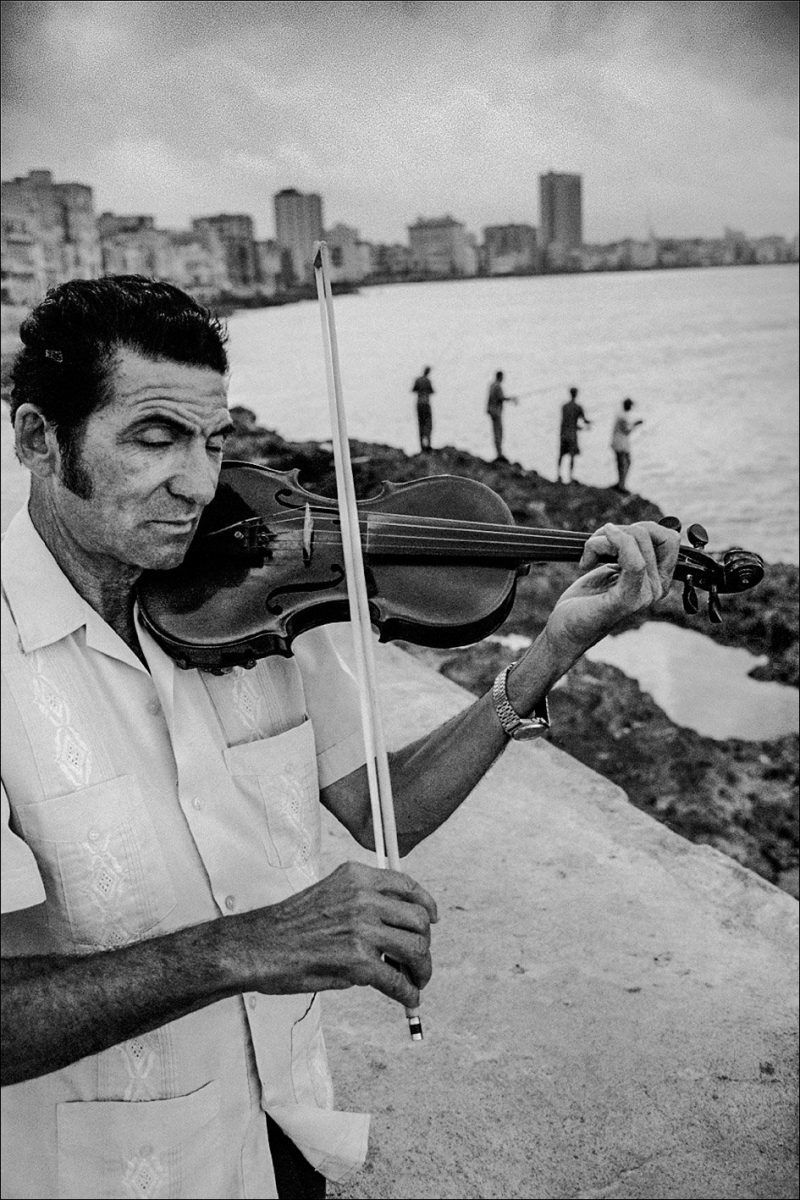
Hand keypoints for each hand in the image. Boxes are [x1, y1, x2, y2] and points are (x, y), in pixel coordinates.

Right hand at [232, 862, 437, 1009]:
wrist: (258, 946)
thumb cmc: (290, 924)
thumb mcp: (330, 894)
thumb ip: (363, 903)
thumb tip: (397, 931)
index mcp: (357, 877)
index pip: (407, 885)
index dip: (426, 904)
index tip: (433, 919)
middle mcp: (363, 898)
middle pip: (418, 920)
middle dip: (425, 944)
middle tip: (420, 962)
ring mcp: (362, 929)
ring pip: (416, 949)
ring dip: (422, 970)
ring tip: (416, 981)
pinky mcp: (358, 962)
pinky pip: (397, 980)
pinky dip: (408, 993)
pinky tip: (407, 999)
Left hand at [542, 521, 679, 663]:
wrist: (565, 628)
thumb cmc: (585, 599)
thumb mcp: (611, 568)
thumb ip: (628, 550)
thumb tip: (636, 529)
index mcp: (657, 580)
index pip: (670, 539)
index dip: (644, 527)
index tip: (617, 534)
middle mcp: (656, 588)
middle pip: (647, 535)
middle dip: (616, 531)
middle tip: (593, 546)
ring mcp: (644, 596)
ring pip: (636, 541)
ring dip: (602, 539)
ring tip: (587, 557)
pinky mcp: (627, 601)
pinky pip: (634, 563)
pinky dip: (611, 544)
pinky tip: (589, 555)